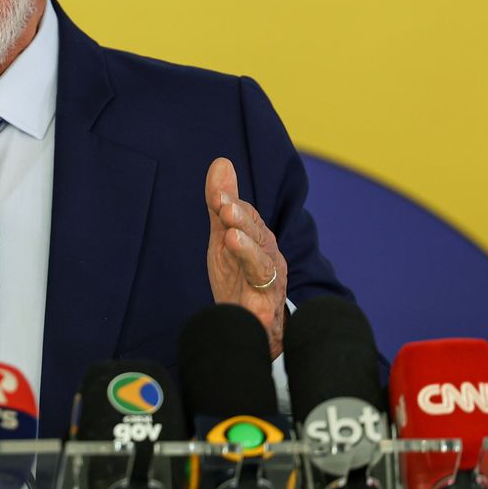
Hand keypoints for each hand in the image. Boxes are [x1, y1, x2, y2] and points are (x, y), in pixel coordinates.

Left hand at [205, 157, 287, 357]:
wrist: (250, 326)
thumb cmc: (239, 276)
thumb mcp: (226, 238)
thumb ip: (222, 204)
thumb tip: (221, 162)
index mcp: (260, 241)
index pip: (248, 219)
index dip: (234, 207)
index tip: (219, 197)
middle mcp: (269, 260)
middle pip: (258, 238)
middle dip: (243, 223)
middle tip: (227, 210)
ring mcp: (268, 288)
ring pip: (262, 268)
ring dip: (248, 252)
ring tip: (232, 239)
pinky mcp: (264, 315)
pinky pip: (264, 314)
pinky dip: (261, 314)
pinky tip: (257, 313)